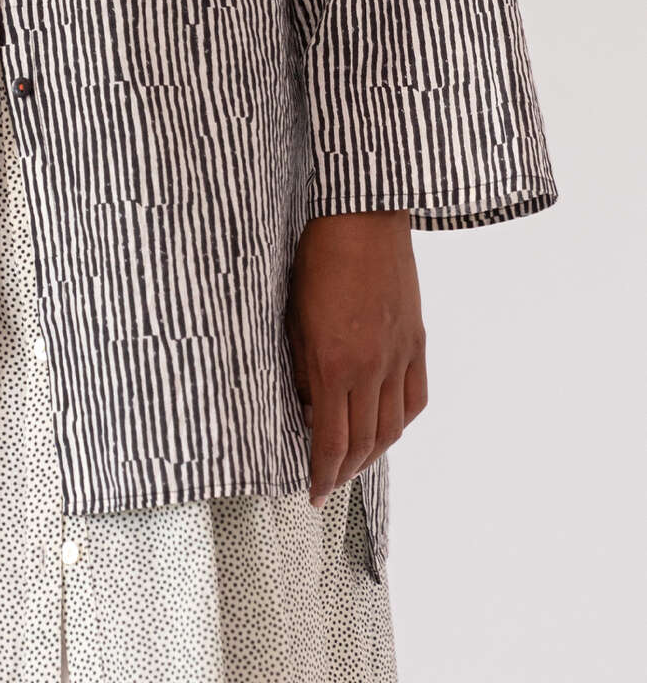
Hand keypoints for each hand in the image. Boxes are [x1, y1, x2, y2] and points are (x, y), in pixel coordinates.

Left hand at [284, 209, 427, 508]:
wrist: (359, 214)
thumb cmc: (315, 255)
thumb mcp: (291, 314)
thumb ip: (299, 365)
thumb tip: (304, 403)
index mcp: (333, 362)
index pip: (332, 441)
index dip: (322, 475)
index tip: (312, 492)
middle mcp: (370, 367)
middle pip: (364, 443)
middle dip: (344, 472)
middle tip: (327, 484)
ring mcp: (398, 355)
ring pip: (393, 427)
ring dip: (373, 454)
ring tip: (354, 463)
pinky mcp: (415, 340)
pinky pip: (414, 397)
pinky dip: (401, 421)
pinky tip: (387, 427)